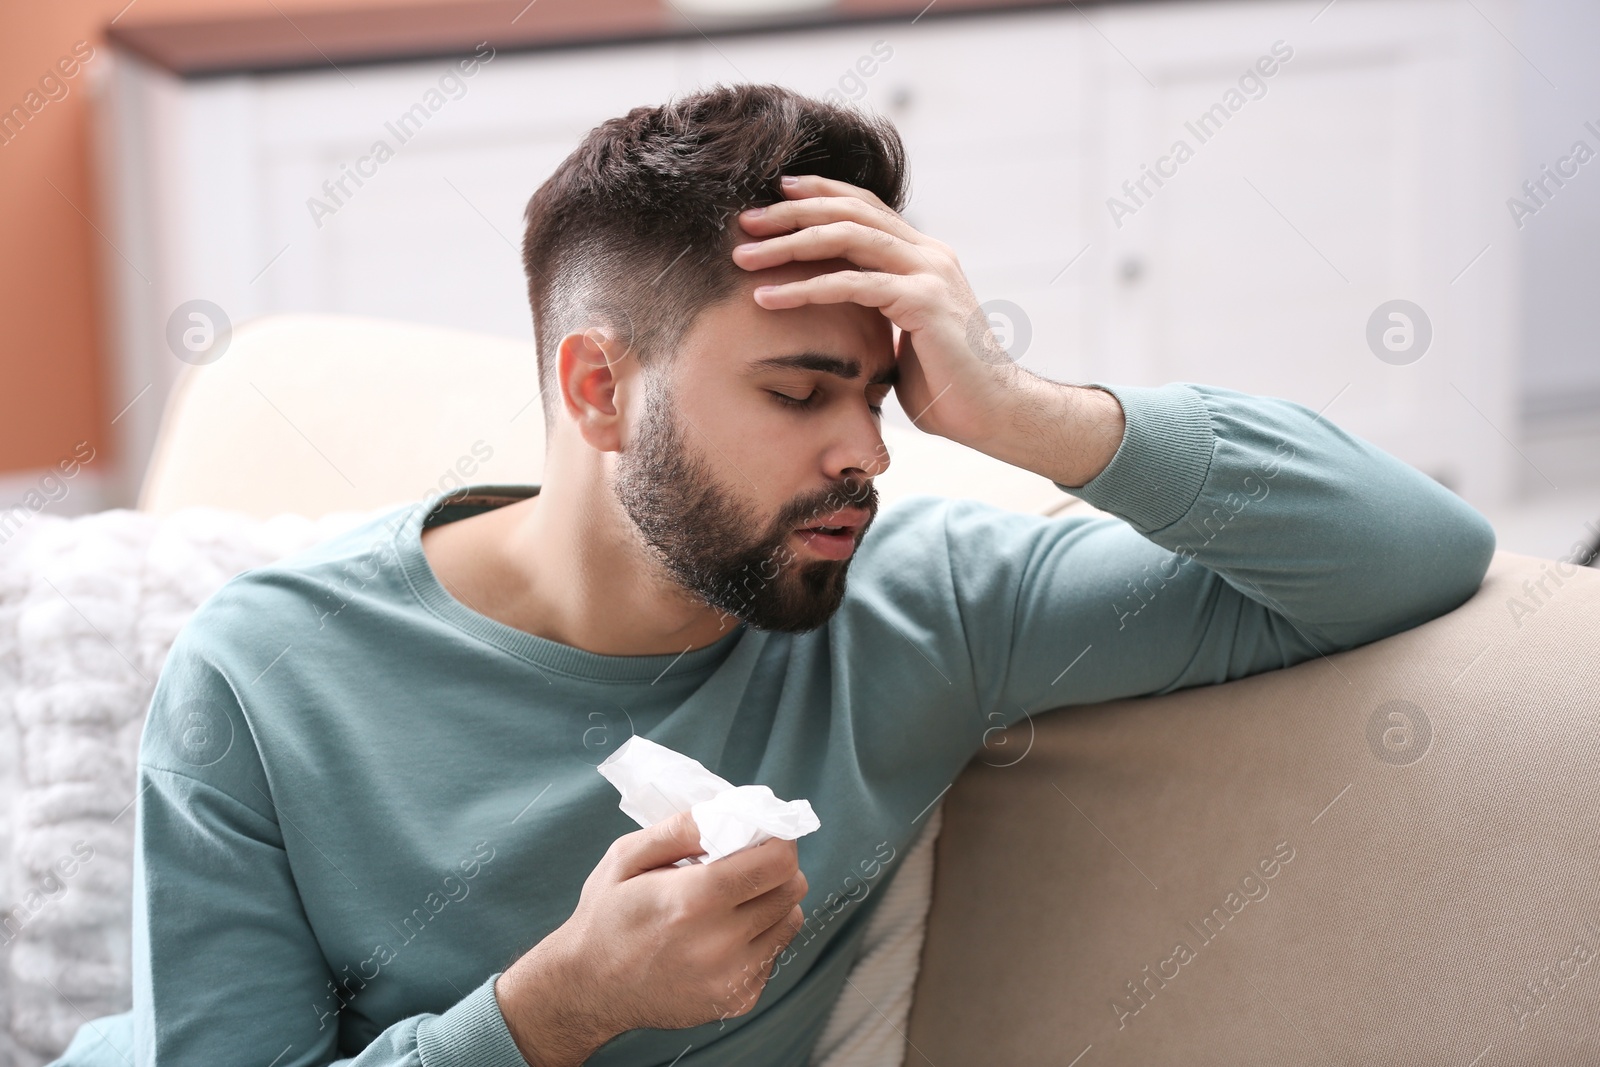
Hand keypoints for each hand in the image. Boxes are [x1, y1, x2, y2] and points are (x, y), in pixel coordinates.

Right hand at [495, 810, 807, 1066]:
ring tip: (735, 900)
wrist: (588, 989)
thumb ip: (682, 829)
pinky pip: (773, 953)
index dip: (777, 841)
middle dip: (777, 869)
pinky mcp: (738, 1001)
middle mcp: (719, 943)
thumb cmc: (606, 915)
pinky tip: (723, 934)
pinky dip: (759, 937)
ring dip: (772, 902)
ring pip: (790, 920)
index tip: (763, 836)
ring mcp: (732, 977)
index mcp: (692, 899)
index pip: (777, 863)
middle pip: (792, 889)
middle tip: (748, 865)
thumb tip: (732, 812)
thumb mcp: (627, 856)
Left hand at [731, 174, 1019, 449]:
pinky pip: (853, 285)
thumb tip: (841, 320)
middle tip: (743, 221)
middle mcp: (929, 254)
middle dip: (791, 212)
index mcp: (924, 257)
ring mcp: (929, 273)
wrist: (996, 414)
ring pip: (847, 236)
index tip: (774, 197)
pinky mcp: (924, 301)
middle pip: (849, 211)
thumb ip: (877, 315)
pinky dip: (805, 288)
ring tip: (744, 255)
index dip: (819, 195)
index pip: (865, 208)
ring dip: (789, 243)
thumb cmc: (948, 388)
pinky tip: (768, 298)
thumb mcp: (903, 339)